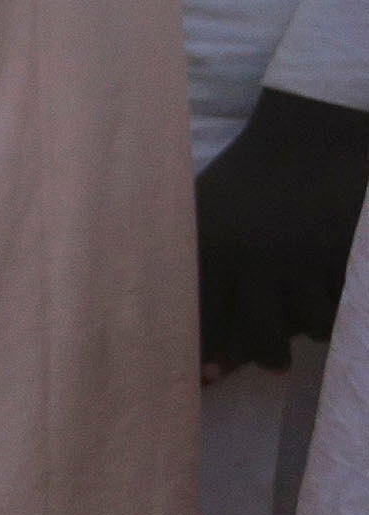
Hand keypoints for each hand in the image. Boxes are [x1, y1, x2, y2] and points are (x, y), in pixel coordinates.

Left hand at [195, 86, 368, 372]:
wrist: (308, 137)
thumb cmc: (245, 178)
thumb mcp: (201, 209)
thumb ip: (191, 258)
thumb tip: (172, 312)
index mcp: (212, 245)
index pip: (205, 313)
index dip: (207, 350)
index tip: (208, 377)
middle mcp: (255, 256)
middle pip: (258, 330)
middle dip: (262, 355)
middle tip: (271, 367)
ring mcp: (303, 255)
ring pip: (306, 321)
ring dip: (304, 329)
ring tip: (299, 330)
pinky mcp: (342, 252)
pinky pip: (341, 300)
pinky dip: (335, 310)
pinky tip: (327, 307)